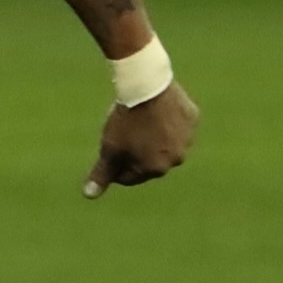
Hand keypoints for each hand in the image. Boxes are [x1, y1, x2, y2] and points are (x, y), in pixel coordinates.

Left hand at [84, 82, 198, 197]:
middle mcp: (176, 158)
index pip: (130, 175)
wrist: (146, 87)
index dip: (115, 165)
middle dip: (137, 151)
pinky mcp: (192, 117)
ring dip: (154, 136)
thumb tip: (89, 195)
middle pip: (150, 159)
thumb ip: (102, 174)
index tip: (109, 148)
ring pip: (166, 141)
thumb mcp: (109, 150)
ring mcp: (187, 137)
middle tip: (125, 132)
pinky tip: (156, 109)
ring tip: (140, 120)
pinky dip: (167, 119)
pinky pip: (177, 122)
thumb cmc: (126, 121)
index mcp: (156, 169)